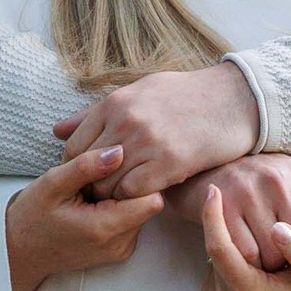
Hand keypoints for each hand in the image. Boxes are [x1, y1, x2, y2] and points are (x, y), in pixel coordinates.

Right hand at [5, 145, 165, 290]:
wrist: (20, 253)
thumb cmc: (32, 217)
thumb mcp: (52, 184)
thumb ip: (86, 167)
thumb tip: (119, 150)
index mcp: (104, 228)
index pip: (152, 199)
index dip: (140, 176)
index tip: (120, 165)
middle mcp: (119, 244)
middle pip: (148, 203)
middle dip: (130, 184)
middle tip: (101, 176)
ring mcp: (121, 250)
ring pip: (142, 211)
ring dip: (123, 196)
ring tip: (94, 189)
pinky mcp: (119, 250)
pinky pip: (132, 221)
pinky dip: (118, 207)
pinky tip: (95, 201)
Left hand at [54, 64, 258, 196]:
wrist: (234, 99)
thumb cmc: (186, 95)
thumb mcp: (138, 91)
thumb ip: (95, 112)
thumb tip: (56, 130)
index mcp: (115, 103)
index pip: (73, 147)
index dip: (78, 167)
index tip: (91, 176)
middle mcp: (126, 122)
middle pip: (88, 170)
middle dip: (92, 185)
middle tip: (106, 191)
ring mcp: (147, 143)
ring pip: (108, 185)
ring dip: (114, 196)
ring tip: (126, 194)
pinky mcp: (169, 163)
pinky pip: (134, 193)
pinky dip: (135, 199)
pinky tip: (146, 193)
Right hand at [167, 155, 290, 290]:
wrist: (210, 164)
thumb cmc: (261, 185)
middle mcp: (281, 180)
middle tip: (290, 269)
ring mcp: (252, 191)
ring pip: (276, 253)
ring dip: (273, 267)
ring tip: (267, 259)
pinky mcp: (225, 205)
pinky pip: (247, 253)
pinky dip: (250, 263)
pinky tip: (248, 257)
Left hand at [197, 187, 290, 290]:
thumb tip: (279, 227)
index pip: (221, 249)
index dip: (213, 217)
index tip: (212, 190)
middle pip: (218, 245)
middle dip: (235, 228)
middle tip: (260, 224)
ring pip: (216, 250)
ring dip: (233, 238)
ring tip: (259, 242)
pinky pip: (215, 259)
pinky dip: (231, 249)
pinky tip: (250, 252)